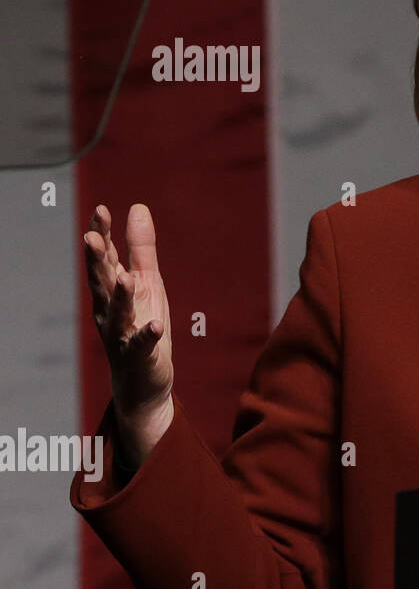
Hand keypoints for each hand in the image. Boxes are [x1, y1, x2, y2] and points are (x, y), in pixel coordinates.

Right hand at [83, 203, 174, 467]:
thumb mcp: (147, 282)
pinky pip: (142, 345)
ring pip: (119, 314)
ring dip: (122, 298)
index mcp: (113, 291)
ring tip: (126, 279)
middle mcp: (111, 311)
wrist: (142, 380)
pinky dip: (147, 335)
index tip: (101, 210)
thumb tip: (137, 207)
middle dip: (98, 262)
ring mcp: (123, 334)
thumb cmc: (141, 324)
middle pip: (102, 283)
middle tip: (93, 238)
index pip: (104, 259)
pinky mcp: (140, 356)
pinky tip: (155, 326)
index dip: (102, 235)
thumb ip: (141, 248)